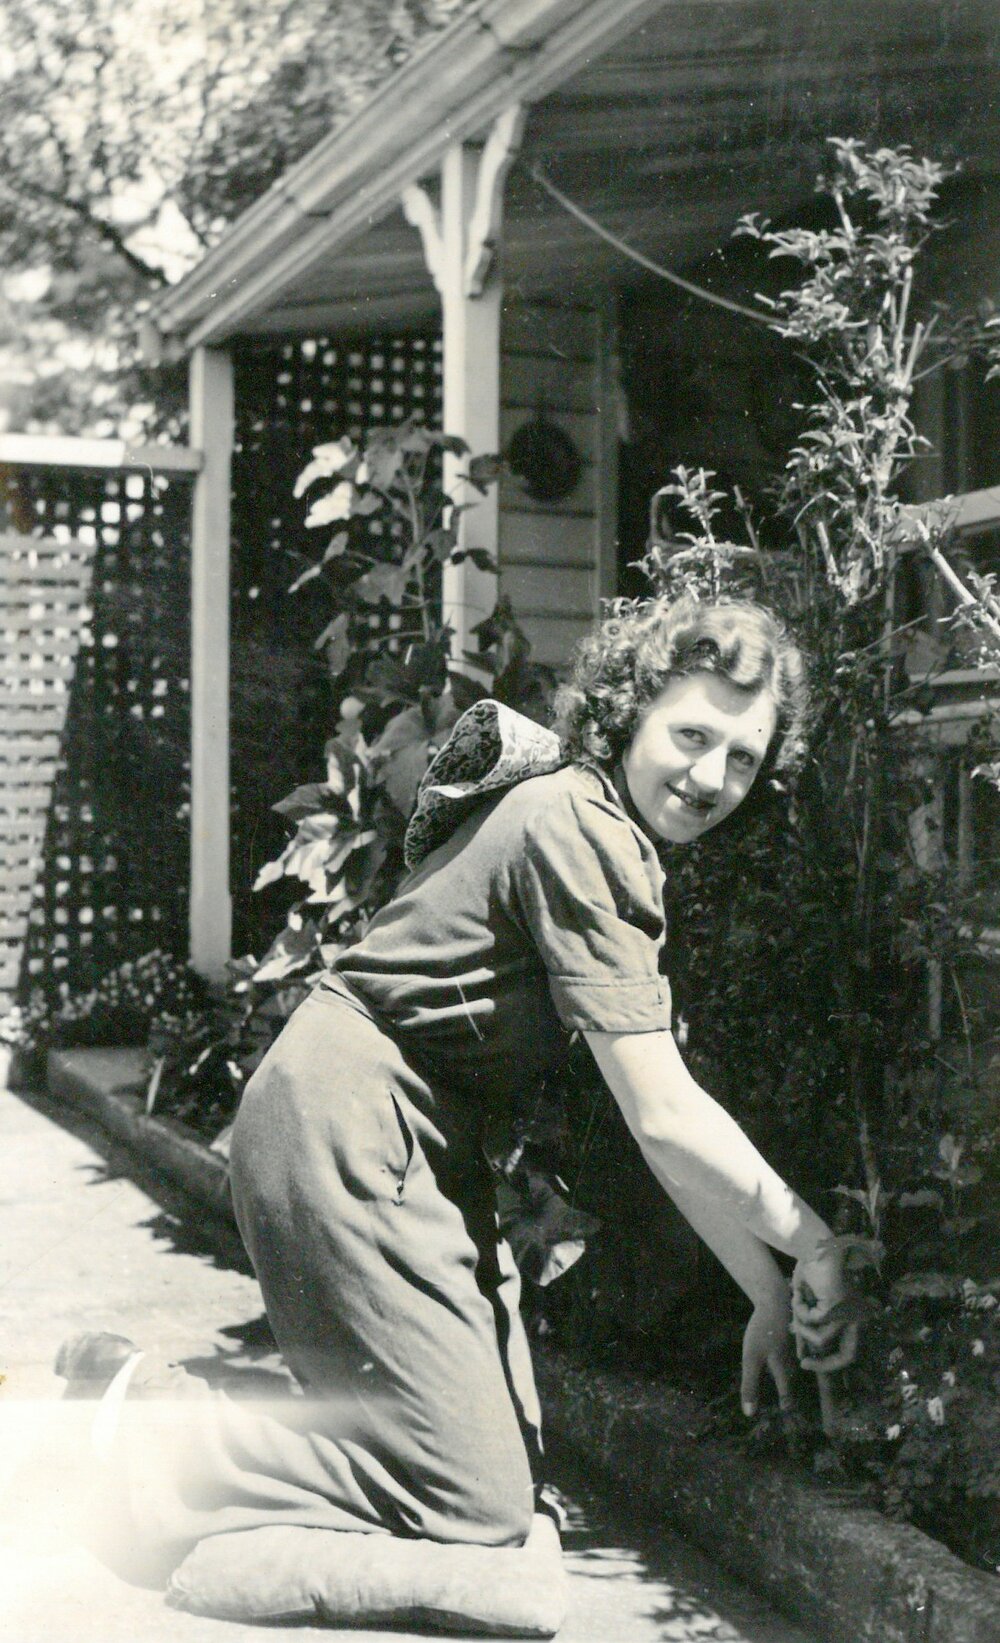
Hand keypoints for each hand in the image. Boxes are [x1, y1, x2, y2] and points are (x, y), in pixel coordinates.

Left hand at [741, 1279, 794, 1417]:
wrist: (775, 1298)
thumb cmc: (762, 1330)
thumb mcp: (751, 1358)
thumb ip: (750, 1386)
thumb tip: (749, 1413)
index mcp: (785, 1371)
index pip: (787, 1397)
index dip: (786, 1406)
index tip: (786, 1413)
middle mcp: (794, 1364)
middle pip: (794, 1385)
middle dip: (794, 1397)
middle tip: (793, 1410)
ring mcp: (796, 1351)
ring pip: (796, 1372)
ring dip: (793, 1381)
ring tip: (790, 1391)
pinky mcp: (795, 1340)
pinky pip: (795, 1358)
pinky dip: (791, 1364)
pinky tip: (785, 1363)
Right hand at [791, 1244, 857, 1371]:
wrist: (815, 1248)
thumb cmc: (814, 1273)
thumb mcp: (813, 1306)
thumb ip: (811, 1328)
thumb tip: (803, 1353)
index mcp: (860, 1316)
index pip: (851, 1352)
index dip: (829, 1363)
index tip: (807, 1363)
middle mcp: (861, 1317)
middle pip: (848, 1357)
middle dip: (824, 1365)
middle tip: (804, 1364)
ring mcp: (850, 1313)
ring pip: (821, 1339)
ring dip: (802, 1325)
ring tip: (796, 1306)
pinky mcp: (836, 1307)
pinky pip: (812, 1322)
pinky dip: (800, 1310)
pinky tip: (799, 1294)